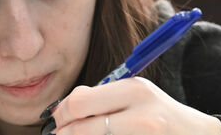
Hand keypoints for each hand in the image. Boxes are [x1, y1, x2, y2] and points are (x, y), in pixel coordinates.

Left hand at [50, 78, 220, 134]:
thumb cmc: (163, 117)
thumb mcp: (137, 97)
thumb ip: (103, 98)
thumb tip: (64, 107)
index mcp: (136, 90)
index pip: (80, 101)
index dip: (62, 114)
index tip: (57, 122)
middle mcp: (141, 113)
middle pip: (81, 126)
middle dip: (64, 134)